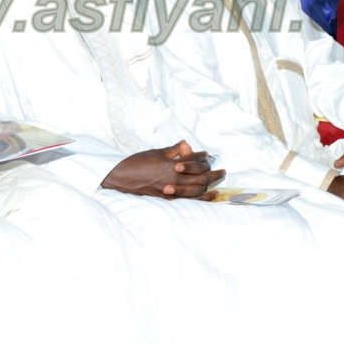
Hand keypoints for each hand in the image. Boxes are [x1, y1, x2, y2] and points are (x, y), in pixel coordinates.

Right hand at [101, 140, 225, 200]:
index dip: (202, 157)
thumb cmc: (135, 163)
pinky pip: (188, 199)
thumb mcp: (155, 152)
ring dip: (210, 186)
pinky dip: (201, 198)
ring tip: (219, 184)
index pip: (194, 161)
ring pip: (197, 189)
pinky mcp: (167, 198)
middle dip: (213, 174)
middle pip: (200, 177)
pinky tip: (209, 196)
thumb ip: (172, 150)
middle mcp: (174, 179)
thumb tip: (186, 144)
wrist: (120, 179)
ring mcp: (171, 190)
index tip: (207, 155)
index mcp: (171, 165)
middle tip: (223, 171)